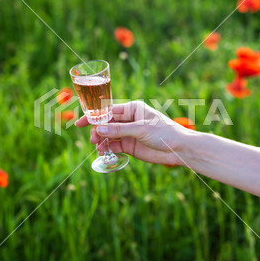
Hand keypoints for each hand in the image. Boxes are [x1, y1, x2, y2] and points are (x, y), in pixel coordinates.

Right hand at [75, 100, 189, 164]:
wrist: (178, 149)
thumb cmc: (164, 132)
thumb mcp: (141, 129)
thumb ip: (119, 130)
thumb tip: (99, 129)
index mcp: (133, 109)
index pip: (109, 111)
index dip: (94, 116)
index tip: (81, 122)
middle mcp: (129, 120)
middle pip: (107, 123)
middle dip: (97, 130)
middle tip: (92, 139)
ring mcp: (129, 133)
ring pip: (109, 135)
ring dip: (101, 140)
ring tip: (98, 147)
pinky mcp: (130, 146)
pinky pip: (115, 146)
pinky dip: (107, 148)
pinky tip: (103, 152)